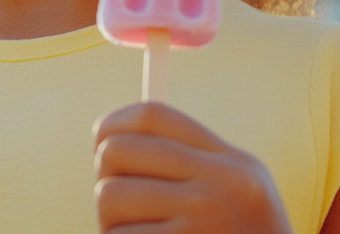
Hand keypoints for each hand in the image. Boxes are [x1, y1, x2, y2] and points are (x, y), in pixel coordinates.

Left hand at [94, 102, 292, 233]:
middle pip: (119, 151)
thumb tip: (111, 139)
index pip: (154, 116)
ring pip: (109, 196)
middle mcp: (221, 187)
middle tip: (120, 201)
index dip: (115, 122)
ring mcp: (202, 223)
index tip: (100, 138)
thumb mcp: (238, 194)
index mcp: (234, 164)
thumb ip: (190, 162)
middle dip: (106, 175)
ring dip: (110, 221)